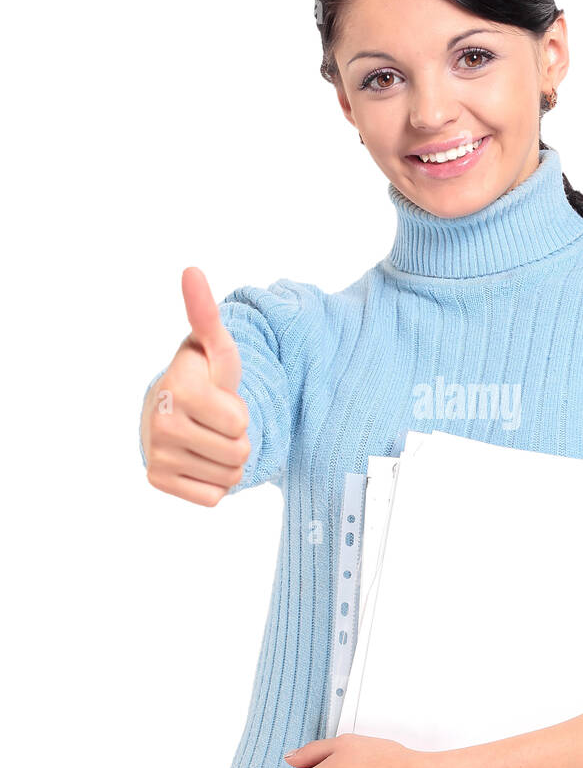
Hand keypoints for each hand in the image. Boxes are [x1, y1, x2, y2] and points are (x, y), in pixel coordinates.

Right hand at [142, 266, 250, 506]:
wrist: (171, 410)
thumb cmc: (203, 377)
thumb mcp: (215, 347)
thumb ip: (207, 313)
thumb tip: (192, 271)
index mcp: (179, 389)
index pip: (241, 422)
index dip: (240, 412)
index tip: (219, 398)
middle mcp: (163, 423)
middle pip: (239, 453)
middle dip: (237, 439)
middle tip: (216, 422)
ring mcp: (158, 454)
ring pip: (230, 477)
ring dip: (228, 460)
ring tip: (209, 438)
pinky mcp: (158, 481)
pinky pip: (214, 497)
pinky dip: (214, 482)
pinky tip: (199, 459)